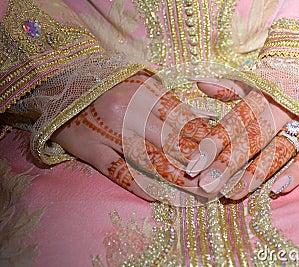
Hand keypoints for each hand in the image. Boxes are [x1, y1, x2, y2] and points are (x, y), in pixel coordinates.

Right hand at [51, 73, 213, 200]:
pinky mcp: (91, 150)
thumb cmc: (110, 85)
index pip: (184, 119)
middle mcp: (128, 111)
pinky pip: (119, 173)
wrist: (61, 86)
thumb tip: (204, 121)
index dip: (206, 139)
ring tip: (199, 191)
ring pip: (150, 161)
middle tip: (219, 178)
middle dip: (199, 163)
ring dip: (177, 179)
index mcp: (144, 92)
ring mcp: (108, 133)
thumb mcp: (142, 84)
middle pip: (172, 142)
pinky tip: (160, 197)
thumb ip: (171, 102)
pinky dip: (141, 186)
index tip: (225, 153)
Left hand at [187, 78, 298, 198]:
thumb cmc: (295, 73)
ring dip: (256, 171)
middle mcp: (284, 105)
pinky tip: (278, 188)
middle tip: (206, 185)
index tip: (194, 165)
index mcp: (265, 91)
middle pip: (252, 137)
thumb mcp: (264, 75)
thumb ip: (232, 85)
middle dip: (228, 162)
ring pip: (279, 148)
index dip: (213, 143)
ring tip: (234, 193)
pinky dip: (298, 170)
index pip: (234, 120)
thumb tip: (199, 84)